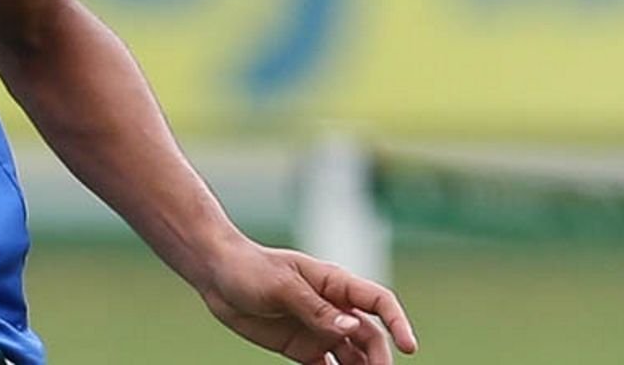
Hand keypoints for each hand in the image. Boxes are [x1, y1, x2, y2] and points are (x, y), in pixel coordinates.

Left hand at [198, 241, 417, 364]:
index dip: (398, 323)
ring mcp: (319, 330)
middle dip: (380, 360)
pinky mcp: (303, 348)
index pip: (378, 302)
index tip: (409, 347)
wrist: (215, 274)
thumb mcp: (280, 286)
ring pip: (354, 358)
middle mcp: (334, 309)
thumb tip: (350, 328)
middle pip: (370, 338)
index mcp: (334, 284)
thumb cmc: (248, 268)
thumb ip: (314, 308)